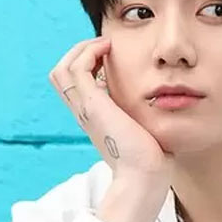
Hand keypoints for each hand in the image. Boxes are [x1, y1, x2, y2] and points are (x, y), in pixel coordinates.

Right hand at [48, 37, 172, 221]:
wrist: (144, 176)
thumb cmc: (151, 158)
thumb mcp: (143, 128)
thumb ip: (143, 114)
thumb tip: (162, 102)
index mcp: (93, 117)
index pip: (73, 85)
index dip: (86, 64)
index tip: (110, 57)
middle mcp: (83, 112)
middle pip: (60, 75)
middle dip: (79, 53)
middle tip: (105, 47)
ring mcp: (85, 108)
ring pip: (62, 69)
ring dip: (82, 50)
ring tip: (105, 45)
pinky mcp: (92, 105)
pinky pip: (77, 68)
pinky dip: (89, 52)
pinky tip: (110, 49)